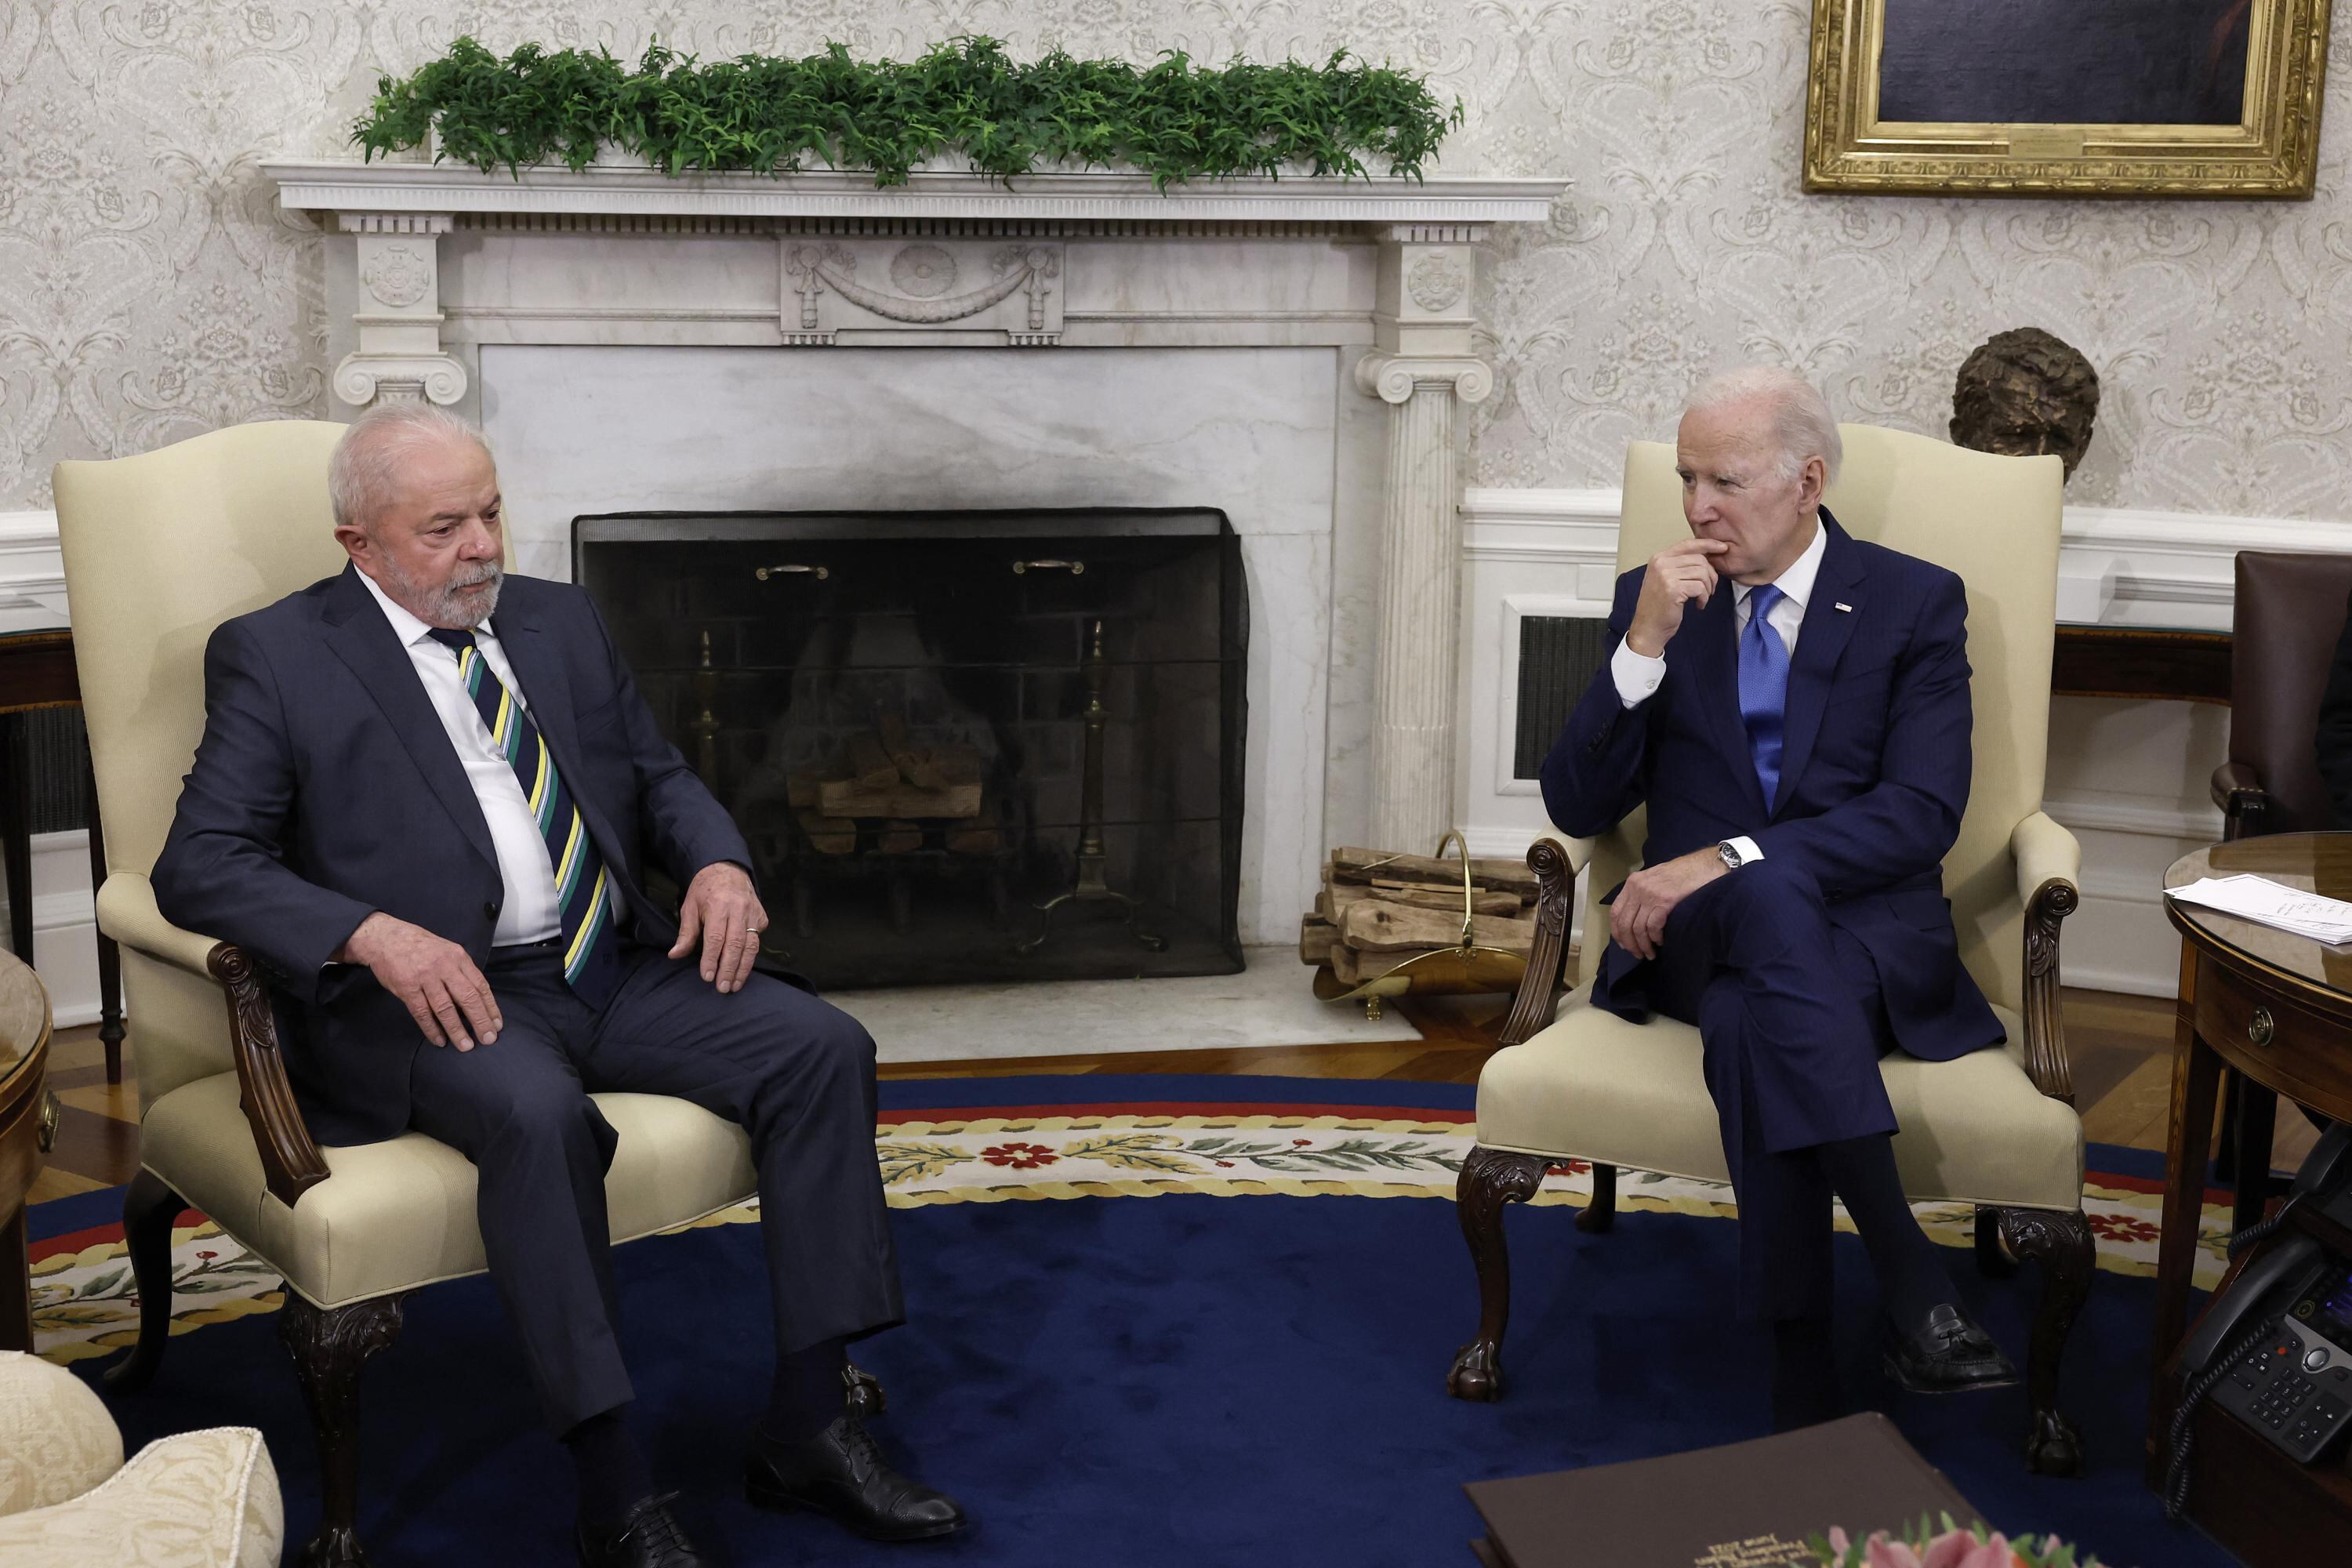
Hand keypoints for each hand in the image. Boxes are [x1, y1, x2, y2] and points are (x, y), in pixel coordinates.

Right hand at [336, 912, 501, 1049]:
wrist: (386, 938)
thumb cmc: (419, 946)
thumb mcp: (447, 950)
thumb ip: (461, 971)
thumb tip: (476, 998)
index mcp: (458, 957)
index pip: (480, 985)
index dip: (490, 1007)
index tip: (497, 1024)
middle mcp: (444, 967)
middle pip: (468, 998)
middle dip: (480, 1021)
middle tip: (488, 1039)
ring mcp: (425, 977)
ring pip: (445, 1008)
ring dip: (457, 1029)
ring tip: (466, 1045)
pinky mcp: (407, 987)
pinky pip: (422, 1012)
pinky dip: (431, 1028)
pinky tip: (440, 1040)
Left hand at [669, 861, 767, 994]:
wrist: (728, 869)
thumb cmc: (705, 890)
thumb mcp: (689, 906)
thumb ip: (686, 933)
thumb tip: (675, 955)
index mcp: (718, 905)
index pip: (716, 938)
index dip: (712, 959)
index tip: (707, 977)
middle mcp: (739, 909)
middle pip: (736, 944)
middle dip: (729, 969)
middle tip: (722, 988)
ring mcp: (753, 913)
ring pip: (752, 946)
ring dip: (743, 968)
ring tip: (735, 985)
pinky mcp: (762, 917)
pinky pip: (758, 940)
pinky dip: (751, 956)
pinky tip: (743, 969)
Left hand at [1608, 846, 1728, 961]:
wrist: (1703, 865)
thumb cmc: (1681, 873)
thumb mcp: (1654, 878)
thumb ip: (1641, 894)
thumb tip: (1635, 919)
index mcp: (1632, 882)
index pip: (1615, 911)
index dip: (1617, 931)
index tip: (1623, 944)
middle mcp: (1638, 888)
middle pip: (1625, 923)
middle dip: (1629, 943)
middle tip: (1637, 954)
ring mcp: (1651, 895)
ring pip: (1638, 928)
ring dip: (1643, 945)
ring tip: (1650, 954)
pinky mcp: (1665, 901)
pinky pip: (1653, 927)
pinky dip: (1656, 938)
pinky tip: (1661, 942)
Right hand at [1625, 538, 1729, 657]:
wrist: (1648, 628)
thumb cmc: (1658, 607)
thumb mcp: (1666, 579)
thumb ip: (1680, 565)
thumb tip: (1707, 554)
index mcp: (1659, 558)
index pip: (1688, 544)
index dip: (1708, 544)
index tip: (1723, 548)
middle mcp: (1661, 564)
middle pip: (1699, 559)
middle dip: (1711, 574)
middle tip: (1710, 588)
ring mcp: (1665, 576)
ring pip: (1702, 572)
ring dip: (1708, 588)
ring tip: (1703, 598)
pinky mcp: (1673, 589)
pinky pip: (1700, 587)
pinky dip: (1704, 598)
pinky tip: (1698, 605)